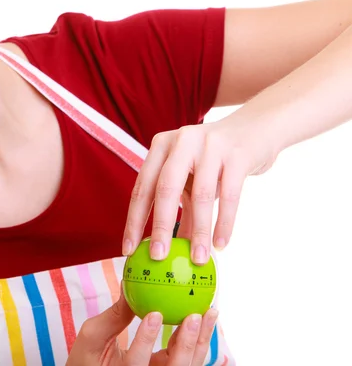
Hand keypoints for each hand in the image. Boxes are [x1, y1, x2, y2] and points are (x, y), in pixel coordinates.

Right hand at [66, 289, 218, 364]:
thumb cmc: (86, 358)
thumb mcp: (92, 337)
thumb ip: (112, 316)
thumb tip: (128, 283)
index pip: (136, 362)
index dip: (146, 339)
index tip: (154, 314)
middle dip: (186, 343)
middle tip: (194, 315)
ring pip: (186, 365)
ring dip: (200, 340)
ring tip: (209, 312)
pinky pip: (188, 361)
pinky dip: (198, 342)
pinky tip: (207, 321)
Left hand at [122, 118, 277, 263]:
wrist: (257, 127)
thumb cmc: (215, 159)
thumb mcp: (193, 178)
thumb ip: (181, 208)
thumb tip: (170, 251)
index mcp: (161, 146)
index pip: (142, 188)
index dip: (133, 221)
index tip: (129, 250)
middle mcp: (181, 141)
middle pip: (165, 189)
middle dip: (160, 226)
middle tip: (158, 257)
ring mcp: (210, 144)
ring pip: (201, 195)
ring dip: (199, 231)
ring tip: (198, 258)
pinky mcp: (237, 154)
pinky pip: (230, 195)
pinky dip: (225, 222)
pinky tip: (221, 244)